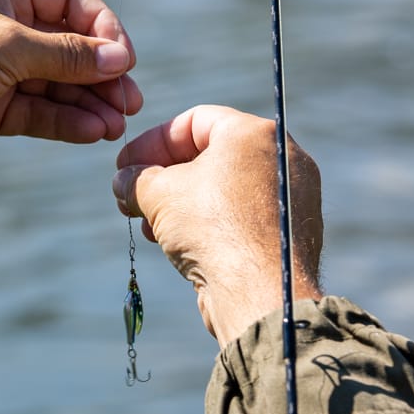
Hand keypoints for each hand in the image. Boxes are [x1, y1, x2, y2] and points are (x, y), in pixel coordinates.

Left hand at [0, 0, 140, 172]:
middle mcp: (0, 25)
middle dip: (101, 72)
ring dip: (89, 102)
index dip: (101, 26)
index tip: (124, 58)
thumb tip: (120, 58)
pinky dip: (66, 121)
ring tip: (116, 123)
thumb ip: (67, 54)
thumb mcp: (9, 45)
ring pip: (56, 84)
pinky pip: (38, 112)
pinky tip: (92, 132)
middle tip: (130, 100)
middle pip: (68, 45)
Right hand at [111, 105, 323, 345]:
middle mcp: (282, 157)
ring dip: (179, 203)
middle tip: (131, 196)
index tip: (124, 165)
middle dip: (162, 176)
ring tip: (148, 224)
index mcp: (254, 133)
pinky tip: (177, 243)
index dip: (151, 142)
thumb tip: (123, 181)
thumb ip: (135, 179)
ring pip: (223, 188)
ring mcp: (290, 196)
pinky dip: (207, 222)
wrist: (258, 292)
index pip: (193, 121)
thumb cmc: (213, 230)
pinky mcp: (287, 231)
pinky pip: (240, 215)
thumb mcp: (158, 194)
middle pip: (209, 155)